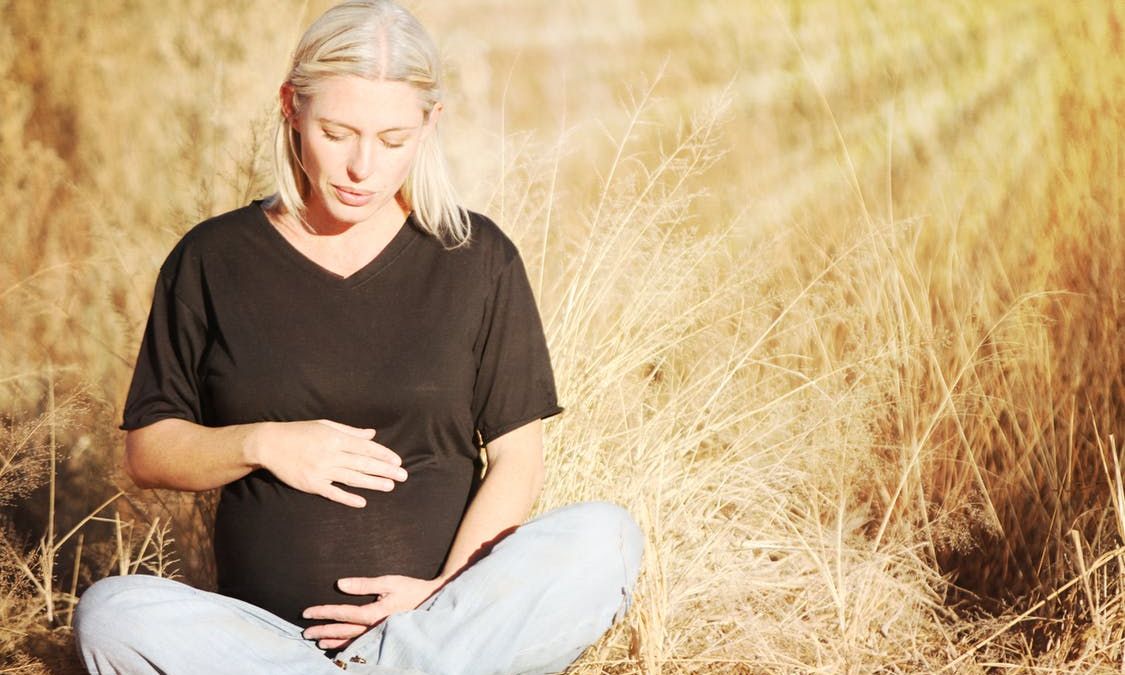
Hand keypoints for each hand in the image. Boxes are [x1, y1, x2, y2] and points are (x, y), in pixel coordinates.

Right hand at [250, 419, 407, 507]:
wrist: (269, 444)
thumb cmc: (299, 432)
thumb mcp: (325, 425)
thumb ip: (350, 431)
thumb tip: (372, 434)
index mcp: (335, 437)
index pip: (366, 447)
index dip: (383, 455)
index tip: (397, 461)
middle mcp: (331, 454)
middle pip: (364, 463)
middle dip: (385, 470)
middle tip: (403, 476)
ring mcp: (321, 470)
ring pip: (352, 478)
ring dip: (373, 483)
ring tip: (390, 486)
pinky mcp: (311, 484)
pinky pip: (333, 493)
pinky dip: (348, 498)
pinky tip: (362, 502)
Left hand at [302, 575, 445, 649]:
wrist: (434, 602)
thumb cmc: (412, 589)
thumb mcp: (389, 582)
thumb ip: (364, 584)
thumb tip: (340, 584)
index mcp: (373, 613)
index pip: (341, 614)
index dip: (322, 613)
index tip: (306, 613)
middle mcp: (374, 628)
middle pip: (342, 631)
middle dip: (322, 631)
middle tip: (305, 632)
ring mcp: (379, 635)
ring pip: (351, 642)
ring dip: (333, 642)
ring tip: (318, 642)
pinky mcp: (384, 637)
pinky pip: (362, 646)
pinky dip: (348, 647)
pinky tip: (340, 648)